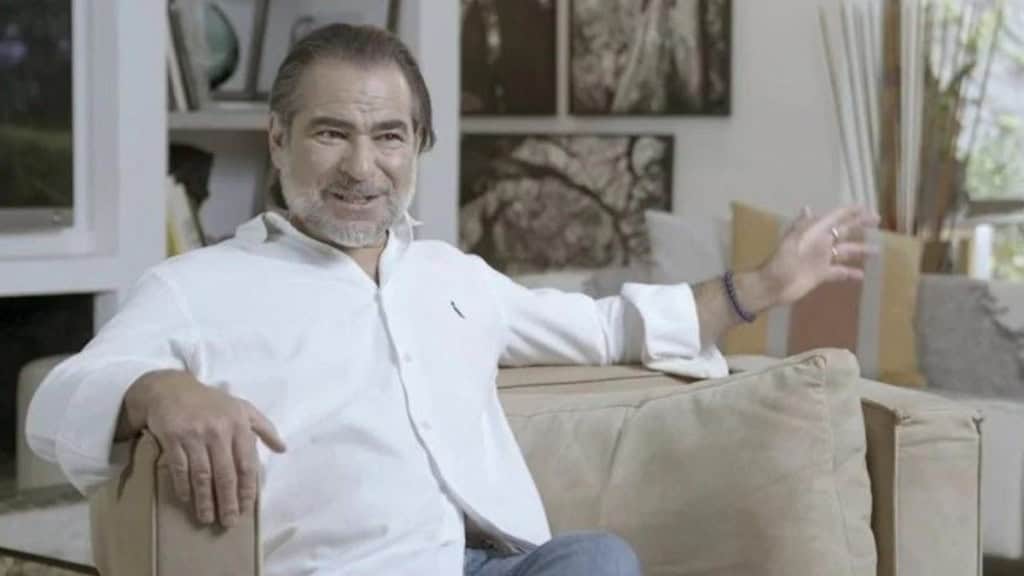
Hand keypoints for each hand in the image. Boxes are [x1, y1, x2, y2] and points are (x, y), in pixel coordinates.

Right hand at [122, 370, 286, 527]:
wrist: (171, 389)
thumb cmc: (211, 403)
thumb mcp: (242, 408)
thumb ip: (264, 428)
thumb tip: (282, 449)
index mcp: (239, 425)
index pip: (247, 464)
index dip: (248, 489)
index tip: (247, 508)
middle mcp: (219, 431)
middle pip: (226, 474)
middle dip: (228, 501)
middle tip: (229, 522)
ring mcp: (195, 435)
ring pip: (202, 475)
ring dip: (205, 500)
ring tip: (207, 518)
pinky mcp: (173, 437)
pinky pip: (180, 468)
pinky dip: (183, 487)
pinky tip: (187, 500)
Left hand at [759, 205, 879, 305]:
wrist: (773, 286)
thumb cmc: (782, 262)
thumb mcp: (792, 241)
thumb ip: (803, 225)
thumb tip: (807, 207)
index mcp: (814, 232)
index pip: (835, 217)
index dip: (849, 212)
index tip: (866, 208)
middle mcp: (820, 243)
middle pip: (844, 231)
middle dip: (860, 225)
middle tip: (878, 221)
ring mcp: (821, 259)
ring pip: (845, 252)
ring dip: (860, 250)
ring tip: (877, 251)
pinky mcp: (821, 274)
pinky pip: (839, 272)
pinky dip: (850, 273)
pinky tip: (862, 275)